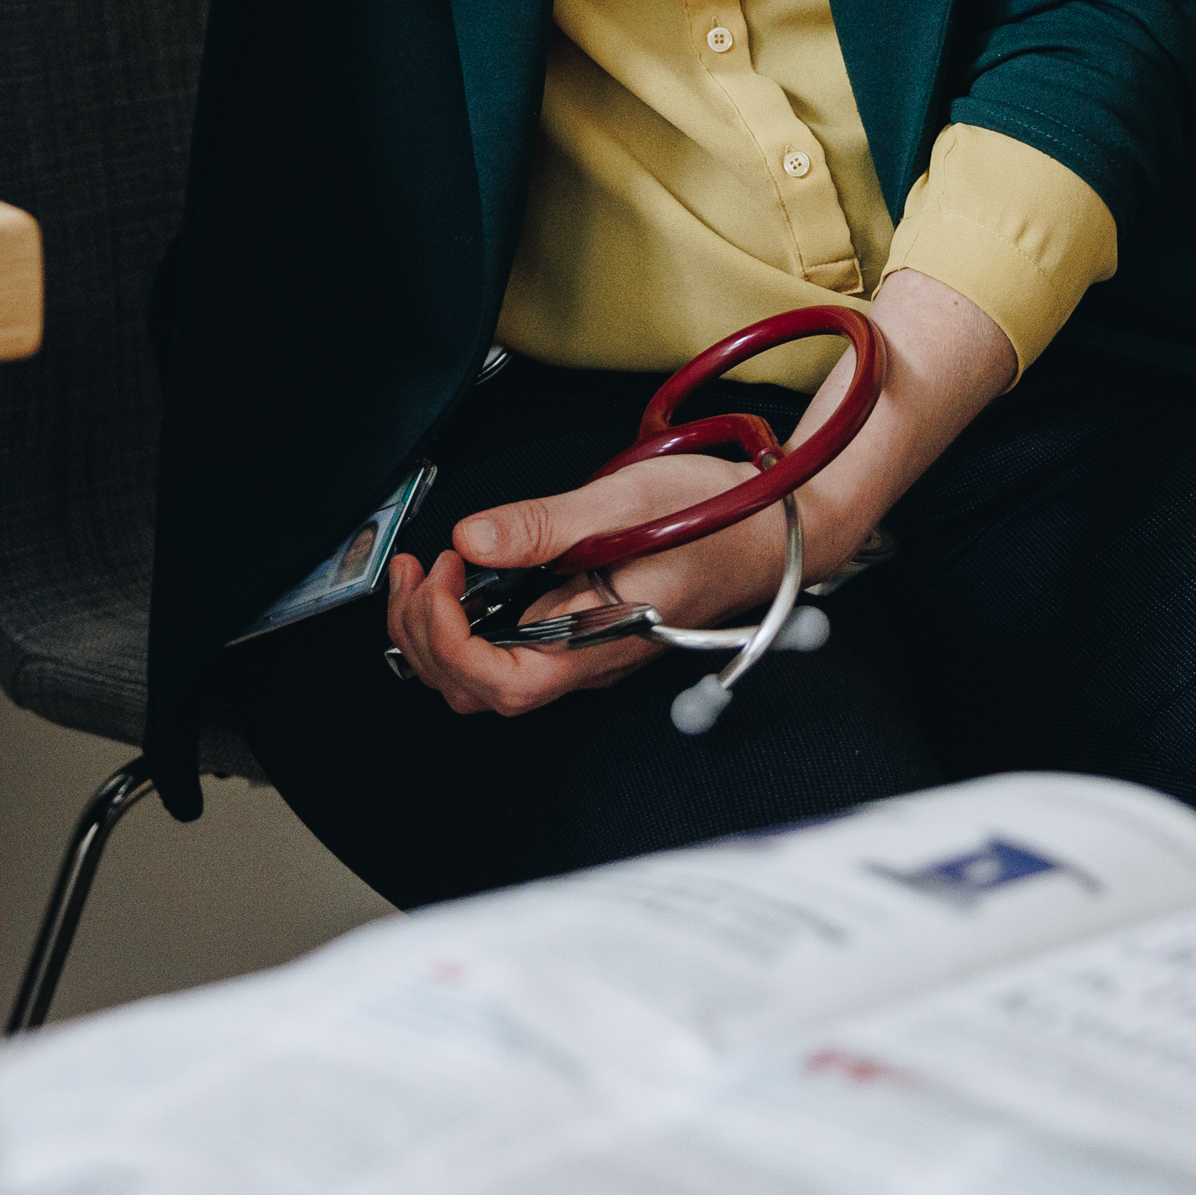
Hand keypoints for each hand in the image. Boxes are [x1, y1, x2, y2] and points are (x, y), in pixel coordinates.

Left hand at [379, 448, 787, 717]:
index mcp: (602, 641)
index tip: (442, 573)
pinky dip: (463, 621)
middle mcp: (588, 659)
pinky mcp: (580, 629)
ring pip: (486, 678)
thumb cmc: (722, 519)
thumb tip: (472, 541)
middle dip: (426, 636)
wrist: (777, 531)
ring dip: (437, 632)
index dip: (450, 638)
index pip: (503, 682)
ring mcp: (584, 650)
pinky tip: (458, 578)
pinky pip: (507, 651)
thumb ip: (546, 526)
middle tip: (418, 569)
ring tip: (427, 571)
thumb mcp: (627, 504)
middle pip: (480, 690)